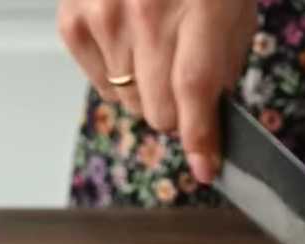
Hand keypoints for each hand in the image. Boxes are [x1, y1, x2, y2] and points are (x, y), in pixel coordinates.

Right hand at [57, 0, 257, 182]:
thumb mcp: (231, 11)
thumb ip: (222, 66)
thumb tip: (209, 121)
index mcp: (200, 5)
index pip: (194, 90)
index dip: (200, 136)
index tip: (207, 166)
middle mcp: (145, 11)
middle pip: (158, 108)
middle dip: (176, 111)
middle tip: (182, 82)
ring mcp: (103, 14)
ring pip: (129, 102)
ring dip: (146, 90)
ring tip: (155, 48)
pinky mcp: (73, 19)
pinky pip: (99, 84)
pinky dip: (117, 76)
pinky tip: (128, 43)